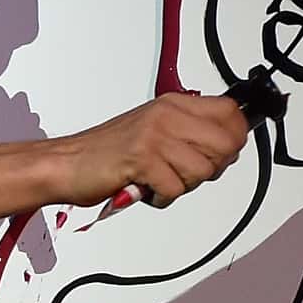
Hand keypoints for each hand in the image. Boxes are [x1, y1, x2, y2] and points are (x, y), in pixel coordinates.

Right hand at [52, 92, 249, 207]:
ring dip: (184, 185)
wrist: (67, 163)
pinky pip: (176, 189)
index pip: (229, 111)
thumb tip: (228, 146)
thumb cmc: (109, 152)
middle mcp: (166, 115)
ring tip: (160, 180)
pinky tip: (146, 189)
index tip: (223, 153)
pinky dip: (162, 198)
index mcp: (173, 104)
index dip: (235, 136)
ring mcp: (154, 136)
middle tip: (187, 173)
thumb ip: (190, 134)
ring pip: (203, 170)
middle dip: (213, 168)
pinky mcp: (142, 160)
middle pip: (226, 143)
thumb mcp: (155, 131)